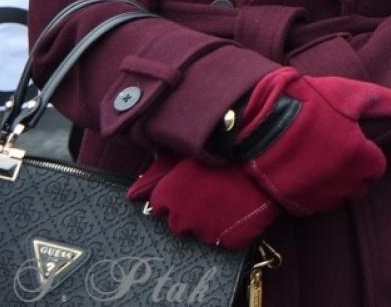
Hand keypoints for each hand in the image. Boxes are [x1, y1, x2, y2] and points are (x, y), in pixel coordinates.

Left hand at [127, 154, 277, 249]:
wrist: (260, 154)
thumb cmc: (220, 148)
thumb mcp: (182, 156)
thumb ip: (154, 177)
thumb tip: (130, 195)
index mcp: (166, 197)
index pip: (159, 207)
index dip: (174, 196)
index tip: (189, 186)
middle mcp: (179, 219)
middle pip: (178, 223)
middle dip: (189, 211)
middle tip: (209, 192)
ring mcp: (204, 232)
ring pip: (202, 232)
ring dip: (210, 220)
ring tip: (226, 198)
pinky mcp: (228, 241)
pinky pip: (225, 239)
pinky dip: (230, 229)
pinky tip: (239, 209)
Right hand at [234, 68, 390, 215]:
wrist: (255, 125)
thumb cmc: (305, 104)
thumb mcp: (347, 94)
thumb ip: (384, 102)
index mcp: (359, 156)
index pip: (377, 166)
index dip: (366, 152)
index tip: (351, 139)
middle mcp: (343, 182)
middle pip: (360, 183)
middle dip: (353, 170)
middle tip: (333, 147)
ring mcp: (319, 196)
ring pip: (338, 195)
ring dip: (334, 181)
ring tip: (315, 157)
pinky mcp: (297, 205)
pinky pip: (316, 203)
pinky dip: (313, 191)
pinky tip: (301, 170)